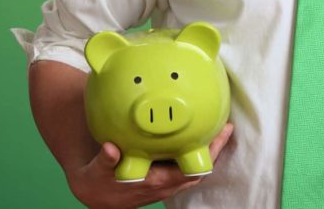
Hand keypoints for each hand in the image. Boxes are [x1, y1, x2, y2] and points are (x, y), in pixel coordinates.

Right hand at [65, 124, 233, 208]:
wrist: (97, 196)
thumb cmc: (98, 183)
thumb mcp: (97, 172)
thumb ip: (105, 160)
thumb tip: (111, 148)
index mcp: (154, 183)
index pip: (190, 171)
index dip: (208, 154)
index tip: (220, 133)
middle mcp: (165, 185)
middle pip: (200, 169)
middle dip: (214, 149)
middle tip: (226, 126)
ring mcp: (167, 183)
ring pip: (195, 168)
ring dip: (207, 150)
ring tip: (218, 127)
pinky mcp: (164, 178)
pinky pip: (186, 165)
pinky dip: (195, 151)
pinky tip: (198, 135)